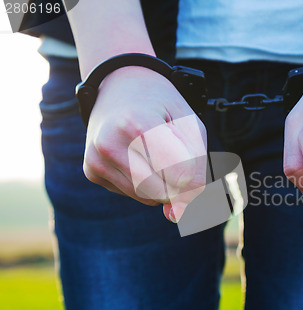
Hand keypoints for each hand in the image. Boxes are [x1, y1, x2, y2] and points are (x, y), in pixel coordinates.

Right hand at [83, 66, 206, 221]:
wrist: (118, 86)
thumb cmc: (160, 105)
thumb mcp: (189, 125)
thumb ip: (196, 168)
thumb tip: (175, 216)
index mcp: (137, 124)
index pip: (182, 175)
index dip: (195, 171)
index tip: (191, 156)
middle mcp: (110, 144)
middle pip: (165, 191)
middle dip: (179, 181)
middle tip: (177, 155)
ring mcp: (97, 160)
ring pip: (150, 197)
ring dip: (163, 182)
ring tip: (154, 149)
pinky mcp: (92, 172)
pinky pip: (134, 194)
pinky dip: (146, 182)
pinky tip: (139, 156)